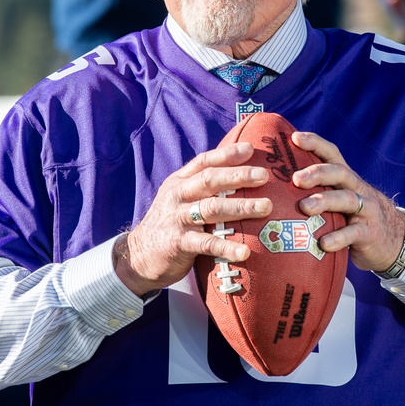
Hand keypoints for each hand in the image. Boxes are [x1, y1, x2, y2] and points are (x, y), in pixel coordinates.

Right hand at [115, 142, 272, 296]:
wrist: (138, 256)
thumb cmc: (169, 225)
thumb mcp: (179, 199)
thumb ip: (201, 188)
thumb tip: (239, 177)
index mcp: (179, 182)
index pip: (203, 162)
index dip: (226, 154)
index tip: (250, 149)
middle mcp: (178, 196)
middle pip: (210, 180)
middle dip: (239, 176)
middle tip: (264, 175)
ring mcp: (177, 219)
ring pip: (212, 208)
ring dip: (241, 207)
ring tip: (265, 207)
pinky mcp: (179, 243)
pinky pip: (206, 244)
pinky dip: (226, 247)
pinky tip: (245, 251)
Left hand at [291, 131, 404, 272]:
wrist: (394, 240)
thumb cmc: (353, 217)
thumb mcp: (339, 198)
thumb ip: (318, 190)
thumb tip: (275, 186)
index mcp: (345, 178)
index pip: (332, 154)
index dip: (315, 143)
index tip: (294, 137)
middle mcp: (357, 188)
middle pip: (339, 173)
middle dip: (317, 173)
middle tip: (296, 179)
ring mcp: (366, 209)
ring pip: (346, 199)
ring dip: (324, 201)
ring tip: (304, 207)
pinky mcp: (370, 233)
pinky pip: (354, 233)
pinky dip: (339, 237)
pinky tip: (323, 243)